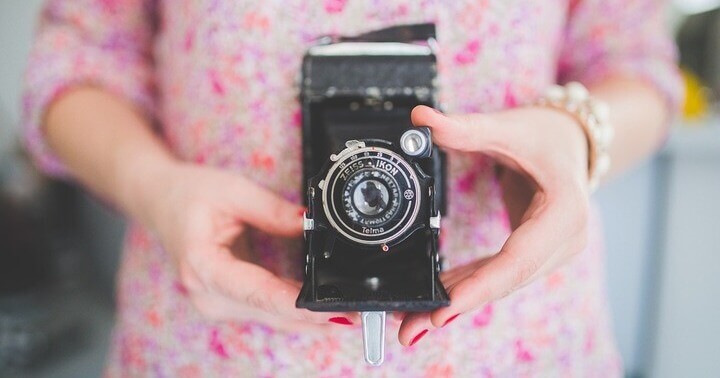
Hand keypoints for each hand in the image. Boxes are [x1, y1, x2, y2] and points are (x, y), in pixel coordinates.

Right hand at [137, 163, 359, 331]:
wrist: (159, 200)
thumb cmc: (188, 194)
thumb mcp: (234, 190)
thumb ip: (274, 211)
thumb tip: (313, 226)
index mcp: (203, 266)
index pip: (257, 293)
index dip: (297, 305)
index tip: (331, 311)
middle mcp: (207, 294)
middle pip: (270, 313)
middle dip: (314, 317)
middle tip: (357, 313)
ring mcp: (215, 303)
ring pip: (271, 318)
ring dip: (309, 319)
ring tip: (349, 314)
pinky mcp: (226, 303)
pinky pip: (266, 312)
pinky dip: (294, 312)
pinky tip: (323, 312)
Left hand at [397, 105, 590, 344]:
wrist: (574, 141)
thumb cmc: (547, 135)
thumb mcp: (509, 127)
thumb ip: (466, 128)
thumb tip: (421, 119)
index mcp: (565, 212)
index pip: (518, 259)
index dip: (480, 287)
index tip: (445, 309)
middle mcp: (564, 240)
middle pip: (506, 281)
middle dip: (458, 305)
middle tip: (411, 327)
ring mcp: (552, 251)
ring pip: (500, 284)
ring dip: (458, 303)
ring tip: (413, 322)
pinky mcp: (536, 254)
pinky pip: (499, 275)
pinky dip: (468, 287)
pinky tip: (438, 298)